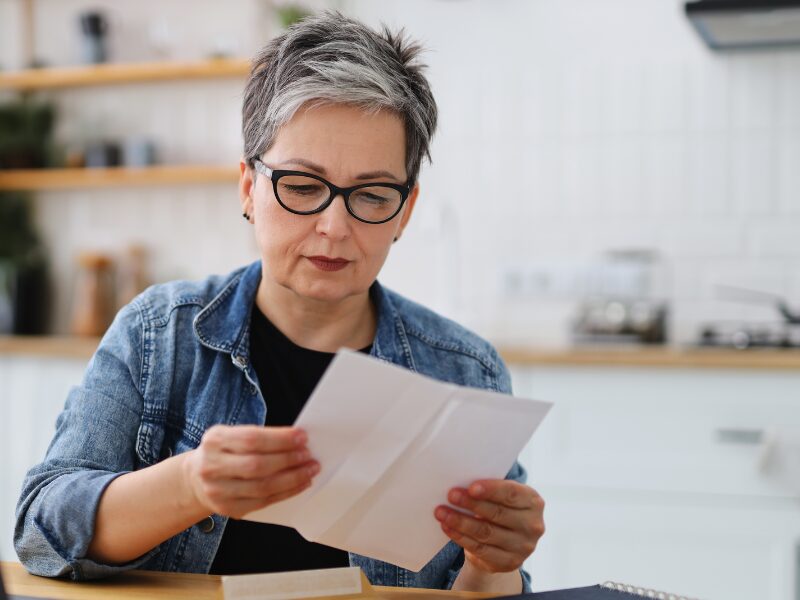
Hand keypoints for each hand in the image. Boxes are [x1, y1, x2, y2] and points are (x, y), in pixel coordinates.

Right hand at [182, 424, 318, 518]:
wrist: (196, 479)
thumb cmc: (224, 452)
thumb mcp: (232, 435)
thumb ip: (259, 437)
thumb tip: (297, 440)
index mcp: (215, 440)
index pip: (252, 439)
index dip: (280, 439)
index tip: (302, 437)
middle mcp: (212, 466)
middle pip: (257, 465)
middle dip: (288, 459)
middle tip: (308, 455)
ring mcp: (218, 490)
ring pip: (263, 487)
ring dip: (293, 478)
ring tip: (310, 469)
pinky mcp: (228, 508)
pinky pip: (264, 502)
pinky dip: (287, 492)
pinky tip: (301, 484)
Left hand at [434, 480, 544, 574]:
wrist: (507, 543)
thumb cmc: (502, 509)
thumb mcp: (503, 497)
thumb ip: (491, 491)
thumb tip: (463, 484)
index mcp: (533, 502)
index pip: (512, 494)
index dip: (491, 490)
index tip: (471, 487)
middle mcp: (533, 525)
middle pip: (497, 513)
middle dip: (471, 504)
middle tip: (451, 495)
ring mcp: (523, 547)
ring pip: (486, 532)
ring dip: (460, 521)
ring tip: (442, 512)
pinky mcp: (509, 562)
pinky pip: (480, 549)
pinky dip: (460, 537)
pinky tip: (448, 527)